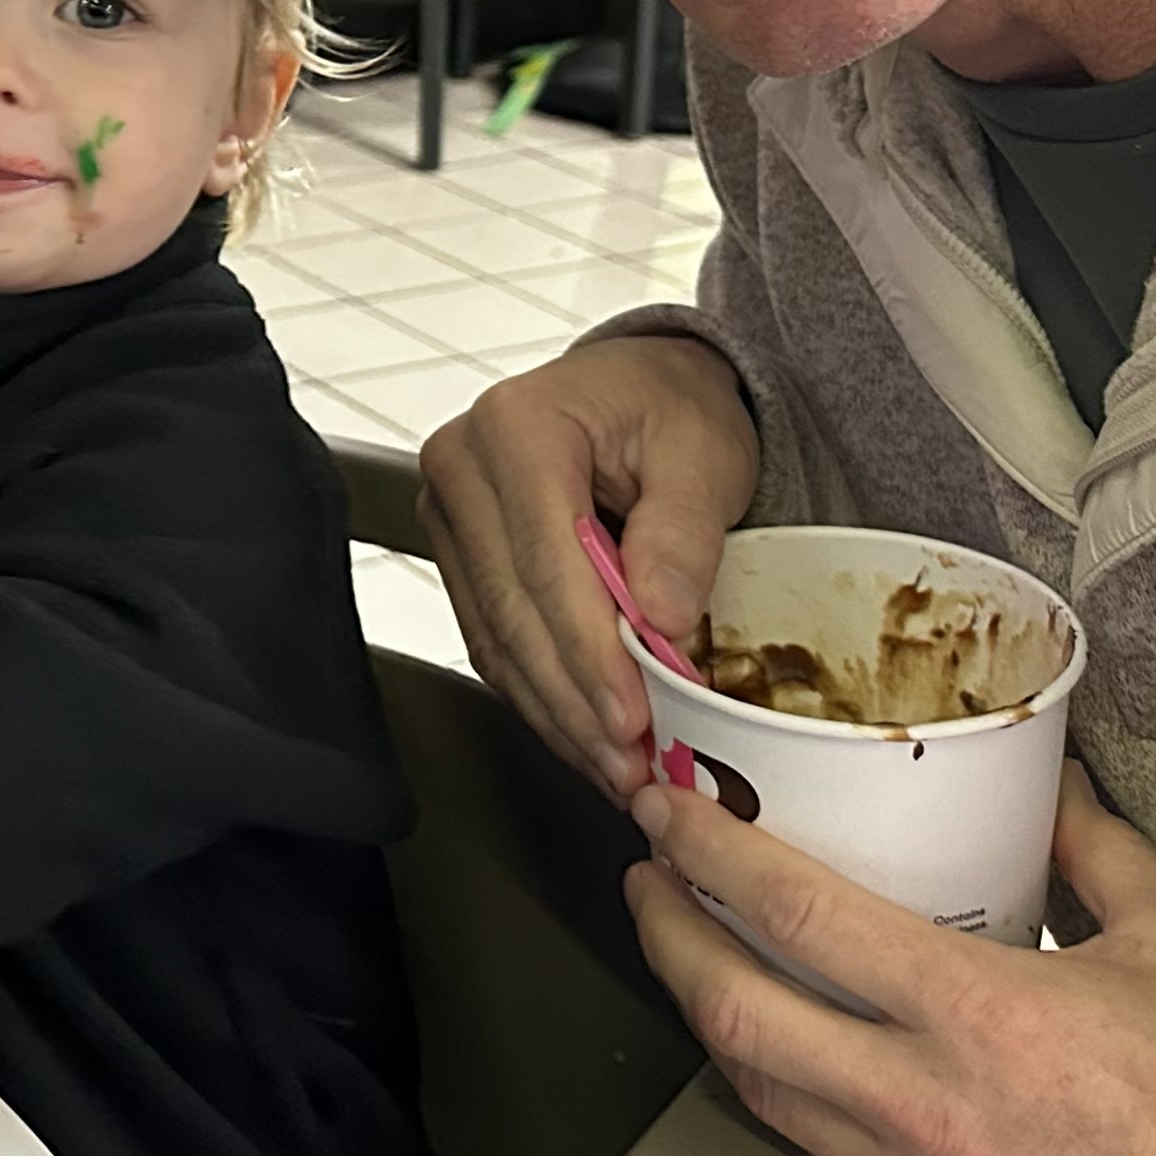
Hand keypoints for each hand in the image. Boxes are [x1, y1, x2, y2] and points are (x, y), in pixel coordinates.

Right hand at [417, 332, 754, 791]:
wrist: (644, 391)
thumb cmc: (673, 408)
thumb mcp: (704, 452)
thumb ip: (683, 530)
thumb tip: (659, 616)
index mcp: (517, 426)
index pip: (545, 563)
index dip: (588, 652)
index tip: (632, 717)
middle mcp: (462, 465)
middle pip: (511, 610)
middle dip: (574, 699)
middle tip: (629, 761)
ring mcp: (451, 513)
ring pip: (495, 639)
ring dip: (556, 712)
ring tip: (615, 764)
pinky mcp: (459, 555)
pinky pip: (494, 641)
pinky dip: (542, 695)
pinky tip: (585, 733)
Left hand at [625, 762, 1155, 1155]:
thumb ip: (1098, 850)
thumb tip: (1052, 785)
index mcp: (979, 1014)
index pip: (795, 913)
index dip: (708, 851)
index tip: (668, 811)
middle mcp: (922, 1106)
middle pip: (734, 1010)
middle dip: (667, 933)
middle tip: (648, 882)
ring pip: (762, 1092)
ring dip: (713, 1016)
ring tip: (702, 959)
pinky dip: (791, 1099)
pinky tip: (795, 1061)